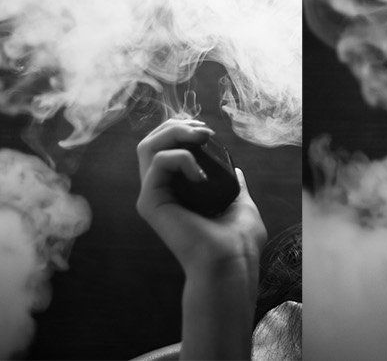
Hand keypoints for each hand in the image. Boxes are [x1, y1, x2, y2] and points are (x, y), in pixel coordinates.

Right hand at [135, 119, 266, 274]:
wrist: (232, 261)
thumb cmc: (239, 240)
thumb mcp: (239, 202)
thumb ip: (232, 184)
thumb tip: (234, 169)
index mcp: (179, 191)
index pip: (166, 148)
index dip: (181, 130)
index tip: (209, 132)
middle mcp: (162, 191)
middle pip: (152, 142)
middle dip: (176, 126)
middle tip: (204, 132)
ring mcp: (153, 196)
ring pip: (147, 147)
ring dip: (175, 132)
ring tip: (202, 139)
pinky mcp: (150, 202)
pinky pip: (158, 162)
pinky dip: (182, 157)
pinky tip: (202, 175)